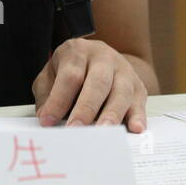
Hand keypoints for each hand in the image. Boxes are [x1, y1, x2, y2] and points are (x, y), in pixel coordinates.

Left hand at [32, 38, 147, 132]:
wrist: (101, 59)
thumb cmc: (72, 71)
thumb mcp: (51, 76)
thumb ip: (47, 95)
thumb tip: (45, 118)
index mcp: (78, 51)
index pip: (70, 75)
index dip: (58, 100)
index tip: (48, 121)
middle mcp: (104, 58)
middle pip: (98, 82)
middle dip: (86, 108)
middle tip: (75, 129)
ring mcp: (124, 71)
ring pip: (121, 92)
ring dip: (111, 115)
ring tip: (102, 133)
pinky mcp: (138, 87)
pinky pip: (139, 102)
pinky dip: (138, 116)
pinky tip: (135, 128)